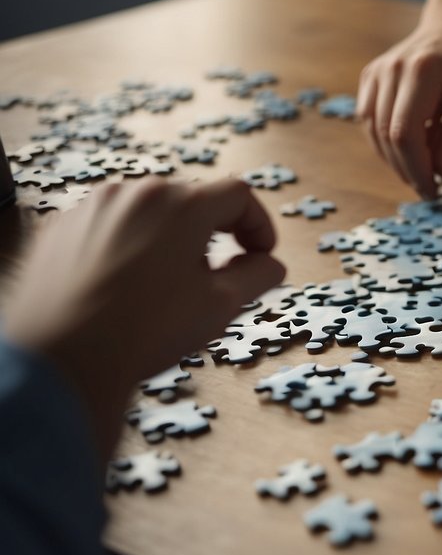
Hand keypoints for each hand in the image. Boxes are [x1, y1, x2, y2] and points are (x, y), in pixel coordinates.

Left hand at [1, 179, 284, 458]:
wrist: (61, 361)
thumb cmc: (145, 331)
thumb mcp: (221, 305)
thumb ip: (257, 276)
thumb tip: (270, 265)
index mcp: (181, 205)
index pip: (238, 195)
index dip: (259, 225)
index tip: (261, 256)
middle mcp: (135, 193)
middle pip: (191, 202)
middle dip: (212, 236)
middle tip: (216, 279)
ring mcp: (92, 208)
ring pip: (148, 214)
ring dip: (169, 242)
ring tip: (166, 290)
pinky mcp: (59, 229)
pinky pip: (108, 228)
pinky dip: (126, 249)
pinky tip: (125, 291)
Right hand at [357, 10, 441, 197]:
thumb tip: (441, 174)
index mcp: (421, 72)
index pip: (405, 134)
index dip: (416, 168)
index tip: (434, 191)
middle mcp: (391, 70)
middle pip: (385, 136)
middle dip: (406, 169)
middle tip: (430, 189)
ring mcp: (376, 71)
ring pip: (372, 131)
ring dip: (394, 159)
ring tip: (423, 172)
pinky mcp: (371, 76)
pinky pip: (369, 119)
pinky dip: (387, 142)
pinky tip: (411, 150)